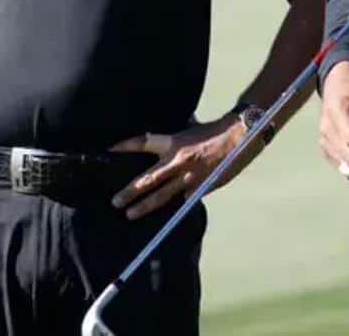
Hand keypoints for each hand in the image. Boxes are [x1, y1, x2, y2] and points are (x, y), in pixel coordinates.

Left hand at [109, 116, 256, 219]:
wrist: (239, 136)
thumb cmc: (213, 131)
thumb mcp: (188, 130)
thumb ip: (173, 141)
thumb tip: (158, 145)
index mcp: (173, 142)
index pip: (143, 142)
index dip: (125, 146)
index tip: (109, 150)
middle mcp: (178, 161)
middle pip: (148, 179)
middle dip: (130, 191)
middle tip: (115, 201)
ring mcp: (189, 177)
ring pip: (162, 196)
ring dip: (145, 206)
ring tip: (130, 214)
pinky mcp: (201, 188)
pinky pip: (183, 199)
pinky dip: (174, 206)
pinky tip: (163, 218)